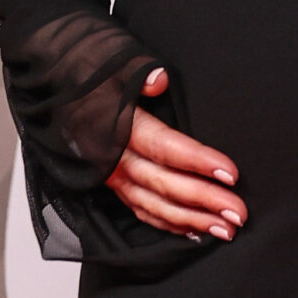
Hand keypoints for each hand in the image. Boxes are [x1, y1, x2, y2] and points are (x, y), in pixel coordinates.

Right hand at [106, 69, 247, 240]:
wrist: (59, 92)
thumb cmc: (90, 79)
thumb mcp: (111, 66)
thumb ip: (137, 71)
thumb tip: (159, 80)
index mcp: (119, 130)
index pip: (164, 147)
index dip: (198, 161)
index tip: (230, 173)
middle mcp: (116, 160)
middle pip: (165, 185)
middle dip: (204, 202)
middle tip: (238, 213)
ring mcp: (113, 179)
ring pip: (156, 207)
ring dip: (192, 221)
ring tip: (226, 230)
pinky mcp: (114, 188)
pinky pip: (143, 213)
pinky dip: (170, 225)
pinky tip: (196, 232)